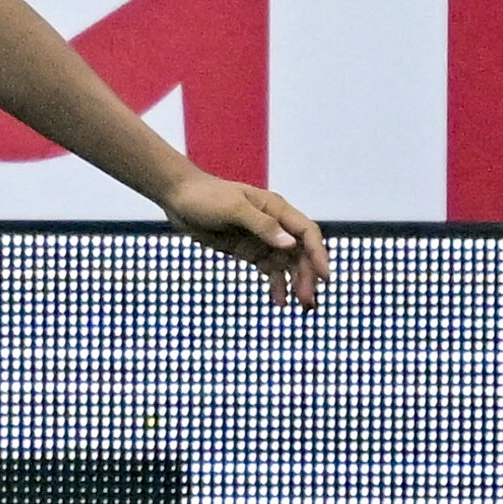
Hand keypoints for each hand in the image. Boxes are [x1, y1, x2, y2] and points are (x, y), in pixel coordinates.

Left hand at [163, 172, 326, 308]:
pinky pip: (269, 270)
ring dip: (296, 284)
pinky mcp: (248, 251)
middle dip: (307, 276)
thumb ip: (261, 225)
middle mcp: (275, 225)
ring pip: (287, 264)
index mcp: (277, 209)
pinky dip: (276, 285)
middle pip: (300, 253)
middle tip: (308, 301)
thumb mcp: (233, 208)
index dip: (318, 254)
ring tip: (301, 306)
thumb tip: (289, 244)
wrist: (178, 198)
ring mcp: (262, 239)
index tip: (324, 277)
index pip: (307, 233)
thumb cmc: (205, 197)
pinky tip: (279, 301)